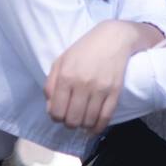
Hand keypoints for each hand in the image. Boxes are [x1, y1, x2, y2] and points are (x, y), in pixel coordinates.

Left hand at [45, 20, 155, 134]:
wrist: (114, 38)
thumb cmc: (84, 49)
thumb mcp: (61, 61)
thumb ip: (50, 84)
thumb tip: (51, 108)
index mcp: (65, 76)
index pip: (56, 112)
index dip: (57, 118)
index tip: (61, 115)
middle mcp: (82, 84)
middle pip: (72, 120)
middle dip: (70, 124)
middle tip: (73, 118)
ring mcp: (100, 89)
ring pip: (88, 121)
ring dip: (84, 125)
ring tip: (83, 121)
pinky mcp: (115, 91)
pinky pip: (106, 116)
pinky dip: (98, 127)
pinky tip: (94, 128)